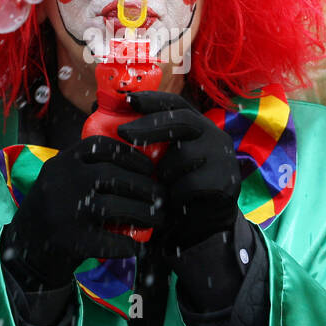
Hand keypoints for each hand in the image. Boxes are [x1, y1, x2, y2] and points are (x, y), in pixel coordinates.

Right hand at [5, 136, 164, 287]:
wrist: (22, 250)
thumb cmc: (52, 211)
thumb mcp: (61, 179)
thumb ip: (88, 167)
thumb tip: (140, 161)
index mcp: (61, 162)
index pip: (102, 147)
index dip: (132, 156)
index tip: (150, 168)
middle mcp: (62, 182)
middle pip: (115, 176)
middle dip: (146, 187)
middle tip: (162, 197)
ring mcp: (66, 211)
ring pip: (117, 207)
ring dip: (144, 214)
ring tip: (158, 219)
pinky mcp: (71, 241)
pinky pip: (112, 241)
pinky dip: (131, 245)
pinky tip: (140, 247)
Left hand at [119, 91, 241, 248]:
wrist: (203, 226)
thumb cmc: (174, 188)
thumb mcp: (159, 160)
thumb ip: (144, 139)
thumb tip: (100, 109)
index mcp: (198, 126)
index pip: (176, 104)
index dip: (153, 99)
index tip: (128, 99)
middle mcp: (214, 136)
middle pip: (181, 120)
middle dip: (149, 125)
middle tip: (122, 133)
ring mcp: (223, 158)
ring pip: (182, 156)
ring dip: (164, 172)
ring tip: (162, 185)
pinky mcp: (225, 182)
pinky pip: (189, 184)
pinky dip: (176, 195)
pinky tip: (175, 202)